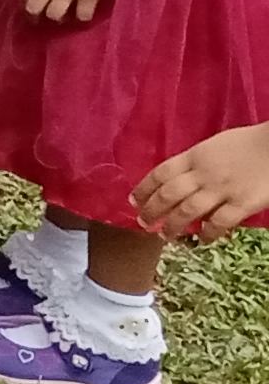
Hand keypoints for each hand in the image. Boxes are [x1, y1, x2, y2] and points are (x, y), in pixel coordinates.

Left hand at [18, 0, 115, 24]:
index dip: (27, 0)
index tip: (33, 3)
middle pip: (33, 8)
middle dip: (36, 15)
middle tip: (43, 17)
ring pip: (54, 14)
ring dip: (58, 17)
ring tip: (64, 15)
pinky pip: (82, 15)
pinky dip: (82, 16)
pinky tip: (83, 13)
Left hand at [136, 123, 268, 240]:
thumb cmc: (249, 143)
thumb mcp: (215, 145)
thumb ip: (197, 161)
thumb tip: (182, 177)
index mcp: (195, 156)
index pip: (161, 173)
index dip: (144, 189)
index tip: (133, 201)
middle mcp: (203, 173)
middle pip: (168, 194)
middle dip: (152, 211)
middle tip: (143, 223)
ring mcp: (221, 189)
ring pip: (187, 211)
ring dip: (173, 225)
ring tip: (165, 236)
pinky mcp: (242, 203)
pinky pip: (219, 222)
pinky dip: (208, 233)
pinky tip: (203, 240)